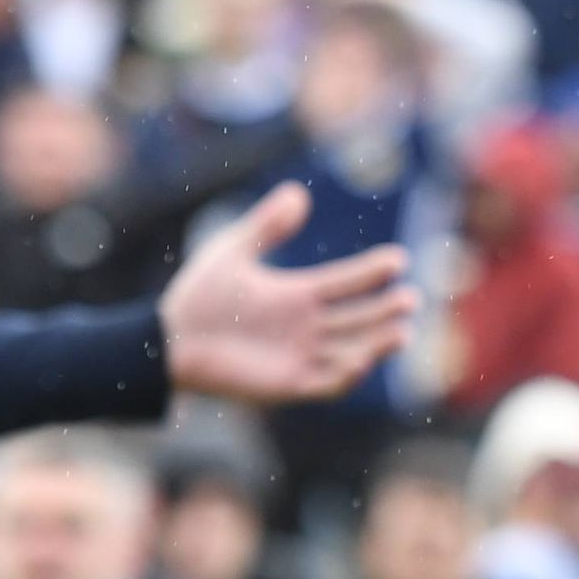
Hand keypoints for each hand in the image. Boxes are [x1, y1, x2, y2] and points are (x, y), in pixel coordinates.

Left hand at [156, 184, 418, 404]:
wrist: (168, 342)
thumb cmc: (198, 297)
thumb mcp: (232, 252)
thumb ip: (266, 226)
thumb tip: (298, 193)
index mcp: (299, 295)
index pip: (346, 282)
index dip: (372, 272)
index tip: (399, 259)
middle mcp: (307, 327)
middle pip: (358, 318)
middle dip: (386, 310)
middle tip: (410, 298)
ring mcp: (301, 356)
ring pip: (353, 351)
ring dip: (378, 343)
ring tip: (403, 331)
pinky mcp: (289, 384)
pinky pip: (328, 383)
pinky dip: (347, 375)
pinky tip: (362, 360)